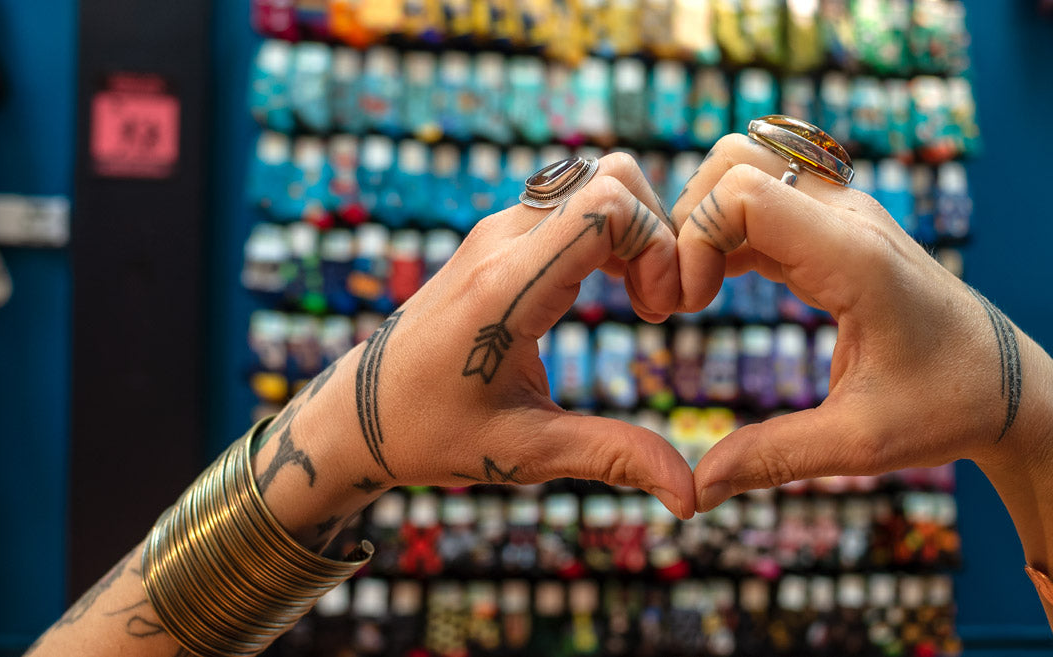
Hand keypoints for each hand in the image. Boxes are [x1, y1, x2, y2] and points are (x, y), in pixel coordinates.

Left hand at [261, 154, 697, 532]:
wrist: (361, 414)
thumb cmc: (434, 435)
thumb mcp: (526, 455)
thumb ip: (613, 459)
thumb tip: (691, 498)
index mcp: (505, 289)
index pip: (604, 205)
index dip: (657, 246)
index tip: (660, 313)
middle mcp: (500, 243)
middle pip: (612, 177)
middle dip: (658, 233)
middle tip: (658, 305)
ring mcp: (498, 232)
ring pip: (596, 181)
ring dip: (637, 232)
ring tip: (641, 300)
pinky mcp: (501, 237)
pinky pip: (575, 201)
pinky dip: (613, 234)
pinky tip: (615, 290)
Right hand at [671, 136, 1051, 510]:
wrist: (1008, 385)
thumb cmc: (946, 408)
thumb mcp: (859, 443)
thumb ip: (773, 458)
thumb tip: (697, 492)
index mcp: (854, 257)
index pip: (744, 192)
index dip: (694, 238)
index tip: (687, 306)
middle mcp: (849, 219)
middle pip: (737, 162)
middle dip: (688, 220)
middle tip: (679, 296)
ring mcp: (847, 216)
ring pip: (749, 171)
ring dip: (705, 222)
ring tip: (692, 292)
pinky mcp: (841, 230)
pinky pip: (767, 201)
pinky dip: (728, 233)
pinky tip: (714, 288)